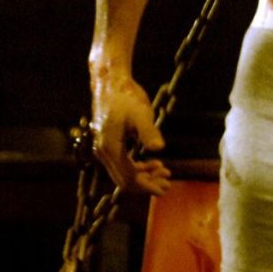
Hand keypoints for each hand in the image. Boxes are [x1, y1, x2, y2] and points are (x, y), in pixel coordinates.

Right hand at [91, 66, 169, 195]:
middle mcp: (104, 152)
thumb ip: (148, 132)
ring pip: (124, 173)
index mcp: (110, 148)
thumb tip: (158, 148)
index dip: (147, 186)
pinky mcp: (109, 144)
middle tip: (168, 183)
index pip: (128, 178)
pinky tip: (154, 164)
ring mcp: (104, 149)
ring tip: (165, 172)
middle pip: (124, 180)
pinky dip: (139, 167)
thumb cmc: (126, 96)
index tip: (164, 189)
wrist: (110, 83)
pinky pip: (123, 164)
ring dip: (144, 176)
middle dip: (147, 184)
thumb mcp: (141, 113)